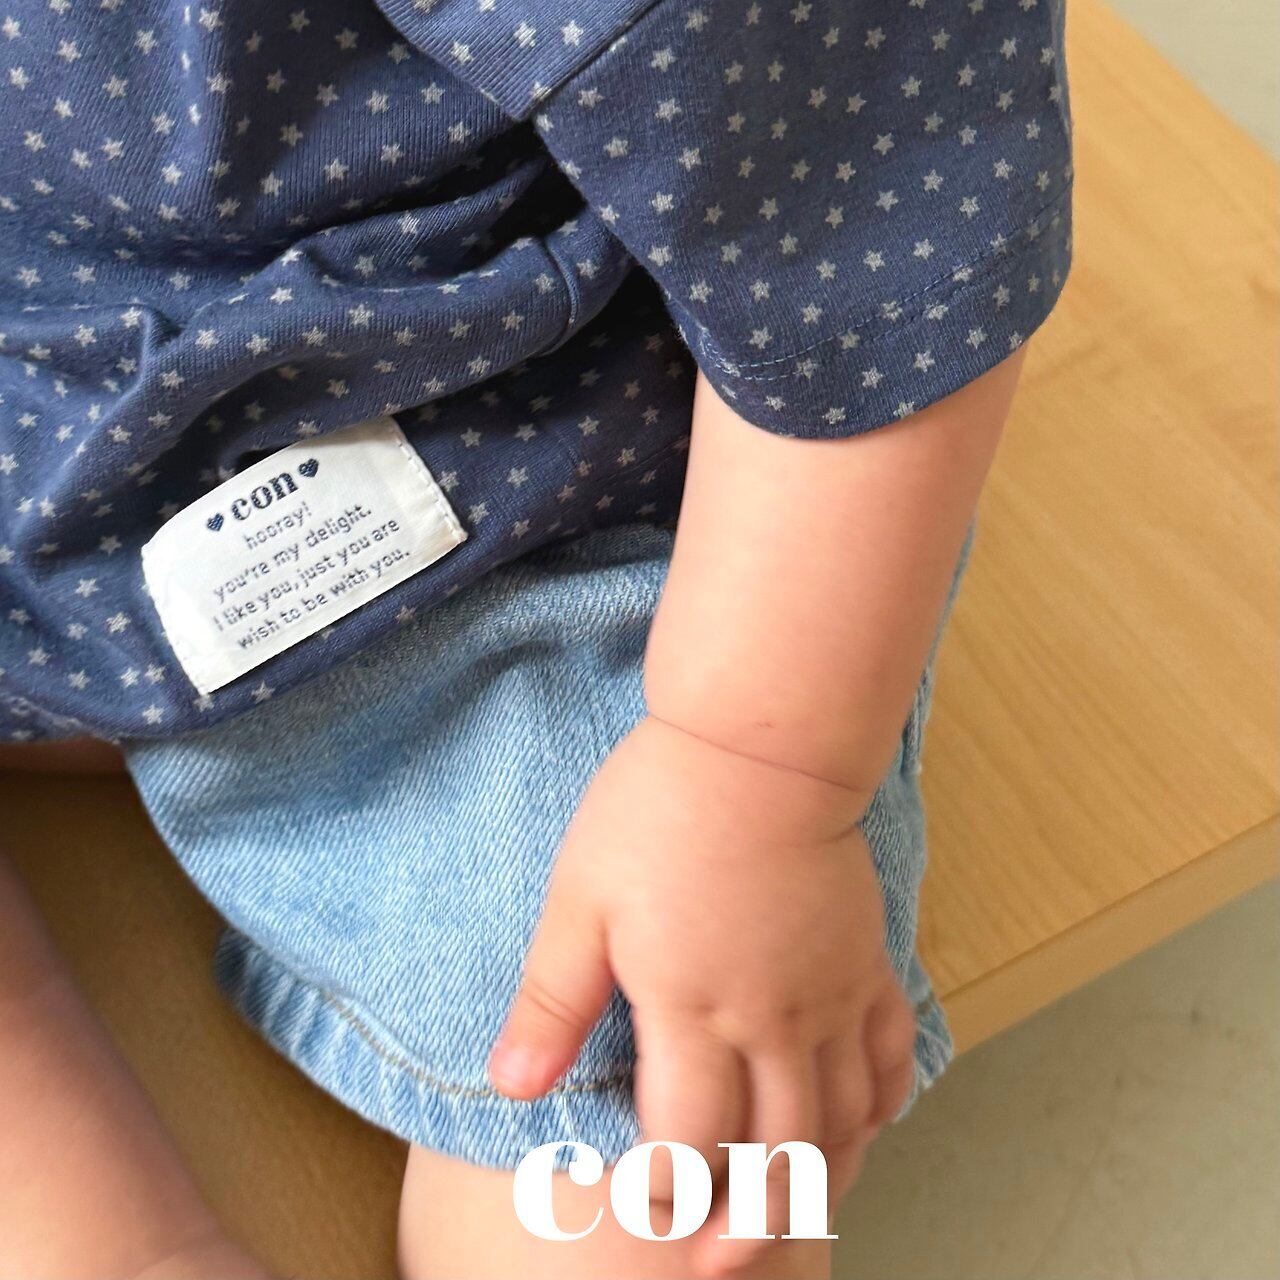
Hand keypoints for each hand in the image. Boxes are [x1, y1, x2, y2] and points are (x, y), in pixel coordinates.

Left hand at [488, 715, 916, 1274]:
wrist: (761, 745)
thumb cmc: (659, 811)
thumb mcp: (580, 900)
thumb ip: (551, 1001)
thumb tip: (508, 1088)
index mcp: (694, 1009)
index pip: (687, 1145)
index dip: (664, 1196)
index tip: (644, 1215)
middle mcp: (773, 1021)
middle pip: (778, 1157)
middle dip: (746, 1227)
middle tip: (715, 1265)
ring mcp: (830, 994)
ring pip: (842, 1124)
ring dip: (817, 1184)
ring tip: (788, 1218)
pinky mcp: (865, 961)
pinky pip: (890, 1057)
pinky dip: (879, 1110)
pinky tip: (860, 1128)